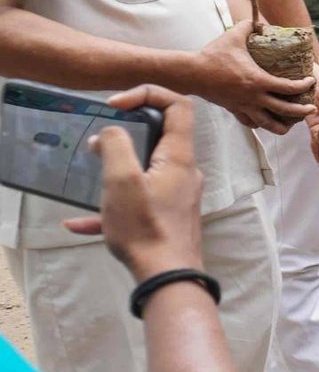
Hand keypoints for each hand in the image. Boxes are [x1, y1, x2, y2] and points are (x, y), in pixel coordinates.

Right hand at [63, 86, 203, 281]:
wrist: (168, 277)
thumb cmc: (146, 227)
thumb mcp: (121, 180)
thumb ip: (116, 146)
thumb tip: (112, 131)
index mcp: (179, 157)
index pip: (179, 105)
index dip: (149, 94)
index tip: (117, 105)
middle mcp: (185, 172)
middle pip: (161, 136)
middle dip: (127, 134)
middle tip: (97, 145)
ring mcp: (179, 195)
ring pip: (146, 170)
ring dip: (117, 169)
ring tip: (91, 176)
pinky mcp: (169, 217)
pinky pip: (139, 203)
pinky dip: (113, 207)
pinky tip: (79, 223)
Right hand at [191, 21, 315, 133]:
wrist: (191, 73)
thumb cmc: (213, 55)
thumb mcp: (233, 36)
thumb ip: (249, 26)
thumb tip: (260, 21)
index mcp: (258, 80)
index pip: (288, 87)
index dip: (303, 86)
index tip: (311, 82)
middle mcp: (254, 97)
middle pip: (284, 110)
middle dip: (301, 112)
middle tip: (312, 109)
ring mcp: (244, 106)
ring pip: (268, 124)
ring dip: (282, 126)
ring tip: (292, 125)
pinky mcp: (234, 110)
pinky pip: (250, 122)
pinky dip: (260, 124)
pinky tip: (266, 121)